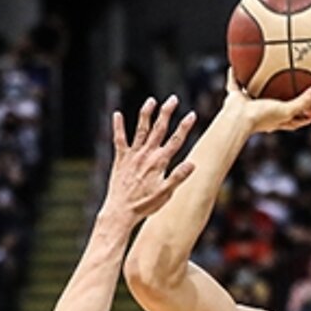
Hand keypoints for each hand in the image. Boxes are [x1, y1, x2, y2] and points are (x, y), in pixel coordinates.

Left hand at [102, 95, 196, 222]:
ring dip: (146, 114)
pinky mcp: (120, 159)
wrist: (121, 211)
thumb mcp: (166, 193)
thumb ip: (178, 176)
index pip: (175, 140)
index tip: (191, 115)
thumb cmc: (144, 205)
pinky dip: (118, 127)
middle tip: (173, 99)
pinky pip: (119, 139)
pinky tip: (117, 114)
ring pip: (141, 130)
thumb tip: (193, 163)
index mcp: (159, 162)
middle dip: (166, 113)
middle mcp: (146, 155)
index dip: (184, 127)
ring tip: (151, 101)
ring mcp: (132, 155)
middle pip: (159, 129)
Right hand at [225, 70, 310, 132]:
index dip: (304, 118)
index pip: (294, 121)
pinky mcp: (235, 99)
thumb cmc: (262, 117)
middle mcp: (263, 114)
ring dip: (258, 87)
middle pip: (276, 107)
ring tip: (264, 75)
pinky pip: (235, 84)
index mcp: (276, 120)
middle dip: (283, 101)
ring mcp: (248, 106)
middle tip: (292, 90)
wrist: (238, 119)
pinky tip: (235, 66)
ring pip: (255, 95)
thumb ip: (304, 101)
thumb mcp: (287, 109)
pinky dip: (234, 76)